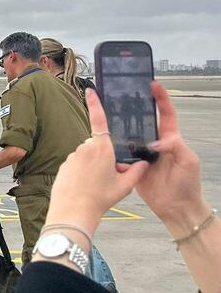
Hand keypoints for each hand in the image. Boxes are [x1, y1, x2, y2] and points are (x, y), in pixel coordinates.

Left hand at [47, 89, 148, 233]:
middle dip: (105, 156)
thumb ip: (137, 172)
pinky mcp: (63, 165)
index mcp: (102, 147)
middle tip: (109, 176)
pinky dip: (81, 172)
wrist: (73, 210)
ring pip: (87, 156)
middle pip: (98, 146)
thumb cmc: (100, 198)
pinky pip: (76, 165)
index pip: (99, 120)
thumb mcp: (125, 186)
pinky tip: (84, 186)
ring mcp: (72, 156)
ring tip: (95, 185)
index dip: (95, 104)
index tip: (90, 90)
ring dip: (92, 165)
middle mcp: (85, 148)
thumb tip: (144, 163)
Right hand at [118, 84, 206, 233]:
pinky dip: (114, 149)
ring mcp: (143, 154)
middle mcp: (155, 143)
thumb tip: (155, 141)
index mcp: (172, 138)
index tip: (153, 85)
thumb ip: (175, 146)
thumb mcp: (188, 161)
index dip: (161, 98)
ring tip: (109, 113)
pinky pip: (121, 154)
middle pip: (144, 121)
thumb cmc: (187, 184)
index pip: (167, 114)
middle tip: (123, 95)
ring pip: (130, 136)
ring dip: (120, 127)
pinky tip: (105, 141)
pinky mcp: (132, 166)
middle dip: (135, 108)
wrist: (176, 207)